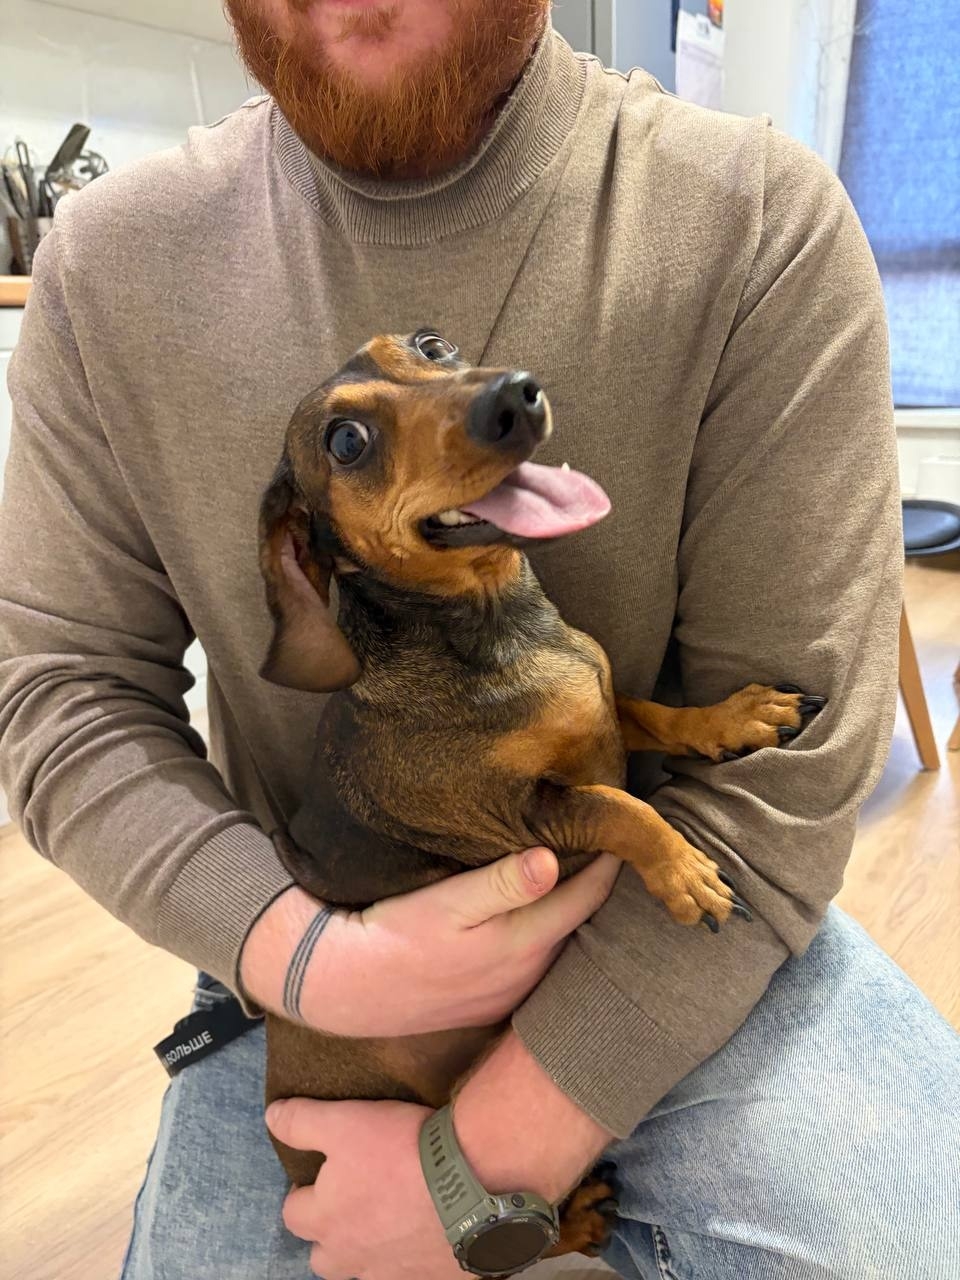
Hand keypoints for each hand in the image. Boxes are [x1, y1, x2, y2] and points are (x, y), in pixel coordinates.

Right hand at [241, 849, 618, 1036]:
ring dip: (571, 912)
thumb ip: (500, 884)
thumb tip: (552, 860)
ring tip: (582, 872)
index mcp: (522, 945)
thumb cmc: (392, 935)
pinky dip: (545, 935)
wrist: (344, 986)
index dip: (611, 862)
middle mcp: (526, 974)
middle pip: (580, 924)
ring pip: (558, 944)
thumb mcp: (444, 904)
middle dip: (598, 886)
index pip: (587, 898)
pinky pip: (534, 963)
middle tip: (612, 845)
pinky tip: (536, 915)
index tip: (628, 830)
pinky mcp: (488, 1002)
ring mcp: (509, 992)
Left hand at [264, 1032, 614, 1279]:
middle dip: (329, 1232)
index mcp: (327, 1220)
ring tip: (389, 1216)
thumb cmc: (401, 1149)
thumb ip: (301, 1121)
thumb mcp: (344, 1120)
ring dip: (368, 1249)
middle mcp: (353, 1256)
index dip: (303, 1191)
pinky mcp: (431, 1278)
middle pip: (324, 1258)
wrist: (473, 1179)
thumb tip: (272, 1117)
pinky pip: (411, 1274)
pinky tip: (425, 1229)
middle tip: (353, 1198)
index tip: (323, 1171)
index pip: (292, 1214)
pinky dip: (410, 1257)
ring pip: (365, 1271)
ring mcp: (393, 1273)